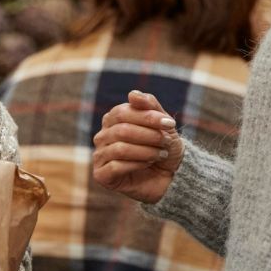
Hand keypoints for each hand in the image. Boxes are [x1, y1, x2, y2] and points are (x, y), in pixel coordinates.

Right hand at [91, 89, 183, 203]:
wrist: (170, 177)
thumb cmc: (164, 147)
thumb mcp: (162, 124)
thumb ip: (149, 106)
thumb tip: (132, 93)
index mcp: (112, 120)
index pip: (123, 112)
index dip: (148, 117)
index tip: (170, 124)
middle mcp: (102, 136)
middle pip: (122, 130)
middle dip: (149, 135)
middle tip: (166, 142)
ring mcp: (99, 156)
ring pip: (120, 148)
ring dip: (146, 151)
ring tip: (161, 154)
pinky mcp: (101, 175)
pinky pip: (116, 166)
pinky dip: (137, 164)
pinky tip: (148, 165)